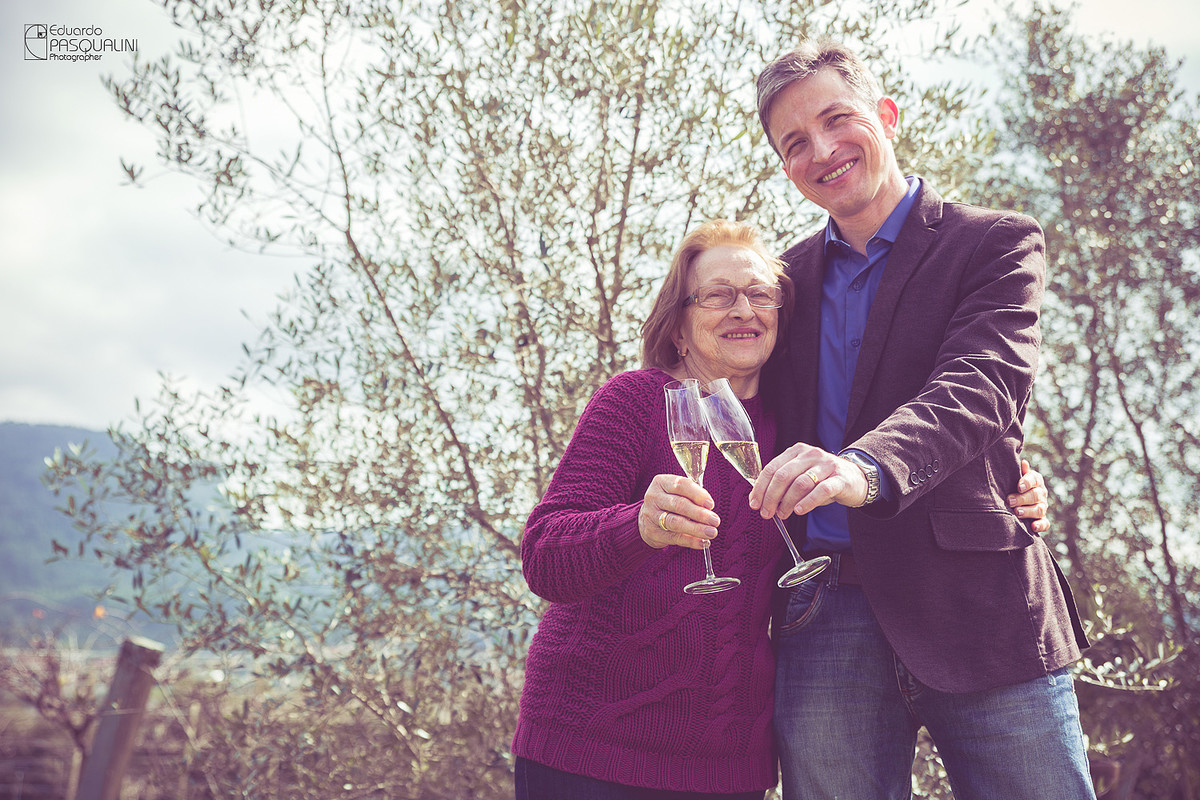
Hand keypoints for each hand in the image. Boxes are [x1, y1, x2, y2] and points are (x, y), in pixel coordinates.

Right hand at [639, 474, 720, 548]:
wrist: (647, 519)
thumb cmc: (670, 502)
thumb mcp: (678, 492)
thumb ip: (693, 496)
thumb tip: (709, 507)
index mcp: (661, 482)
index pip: (681, 485)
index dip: (698, 494)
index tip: (711, 504)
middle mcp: (654, 497)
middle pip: (679, 504)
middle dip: (699, 513)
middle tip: (715, 520)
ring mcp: (651, 515)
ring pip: (675, 522)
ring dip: (696, 528)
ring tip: (711, 532)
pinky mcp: (652, 532)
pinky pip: (674, 538)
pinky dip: (690, 541)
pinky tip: (703, 542)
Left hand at [748, 441, 868, 518]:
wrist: (856, 479)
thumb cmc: (823, 480)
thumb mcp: (802, 476)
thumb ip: (784, 484)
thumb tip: (763, 501)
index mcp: (797, 451)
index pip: (772, 468)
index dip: (760, 487)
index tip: (754, 503)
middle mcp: (811, 454)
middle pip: (784, 475)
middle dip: (771, 496)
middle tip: (767, 513)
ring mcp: (827, 465)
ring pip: (800, 483)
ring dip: (787, 502)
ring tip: (782, 514)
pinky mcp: (840, 478)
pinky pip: (822, 490)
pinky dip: (808, 502)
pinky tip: (799, 511)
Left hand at [1007, 459, 1049, 533]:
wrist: (1019, 499)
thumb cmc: (1015, 486)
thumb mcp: (1016, 477)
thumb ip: (1019, 471)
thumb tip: (1023, 462)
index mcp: (1036, 481)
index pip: (1034, 479)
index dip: (1027, 482)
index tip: (1019, 486)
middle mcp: (1041, 494)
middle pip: (1035, 495)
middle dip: (1022, 498)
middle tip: (1009, 500)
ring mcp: (1042, 507)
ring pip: (1039, 509)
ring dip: (1028, 511)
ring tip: (1017, 512)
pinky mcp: (1042, 520)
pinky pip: (1045, 524)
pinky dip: (1040, 525)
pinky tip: (1033, 526)